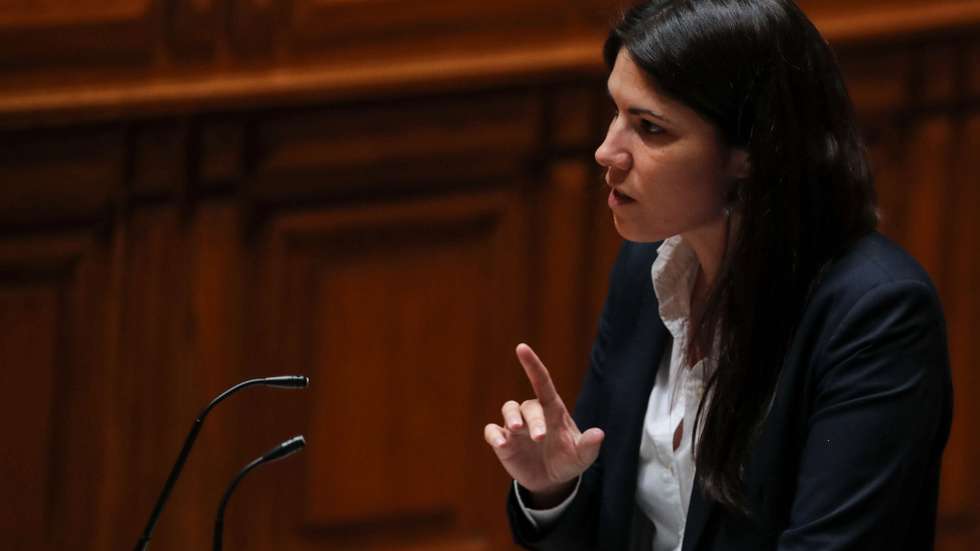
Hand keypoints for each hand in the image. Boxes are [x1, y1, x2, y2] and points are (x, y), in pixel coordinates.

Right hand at [484, 343, 604, 504]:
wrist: (551, 481)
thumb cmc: (568, 461)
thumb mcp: (582, 456)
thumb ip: (589, 446)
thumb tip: (599, 434)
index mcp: (552, 410)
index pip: (541, 382)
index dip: (532, 364)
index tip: (521, 348)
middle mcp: (532, 414)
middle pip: (528, 405)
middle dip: (533, 419)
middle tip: (540, 438)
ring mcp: (516, 427)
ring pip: (508, 410)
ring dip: (512, 418)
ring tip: (517, 430)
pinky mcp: (504, 442)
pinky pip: (492, 431)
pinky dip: (494, 435)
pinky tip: (501, 443)